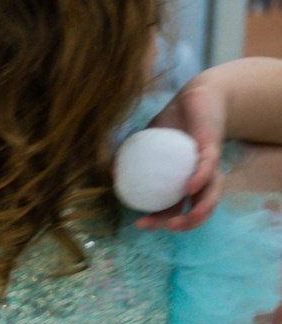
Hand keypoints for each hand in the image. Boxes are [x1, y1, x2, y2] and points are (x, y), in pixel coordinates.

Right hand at [137, 81, 226, 231]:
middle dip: (182, 224)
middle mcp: (199, 177)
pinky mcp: (213, 150)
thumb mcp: (147, 142)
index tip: (138, 223)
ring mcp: (208, 165)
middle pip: (195, 208)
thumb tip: (110, 172)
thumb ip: (130, 157)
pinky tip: (188, 188)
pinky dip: (200, 180)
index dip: (158, 220)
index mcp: (181, 180)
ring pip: (210, 195)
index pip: (173, 206)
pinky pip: (209, 169)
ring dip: (198, 213)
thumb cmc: (172, 121)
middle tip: (162, 227)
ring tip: (179, 221)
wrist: (195, 96)